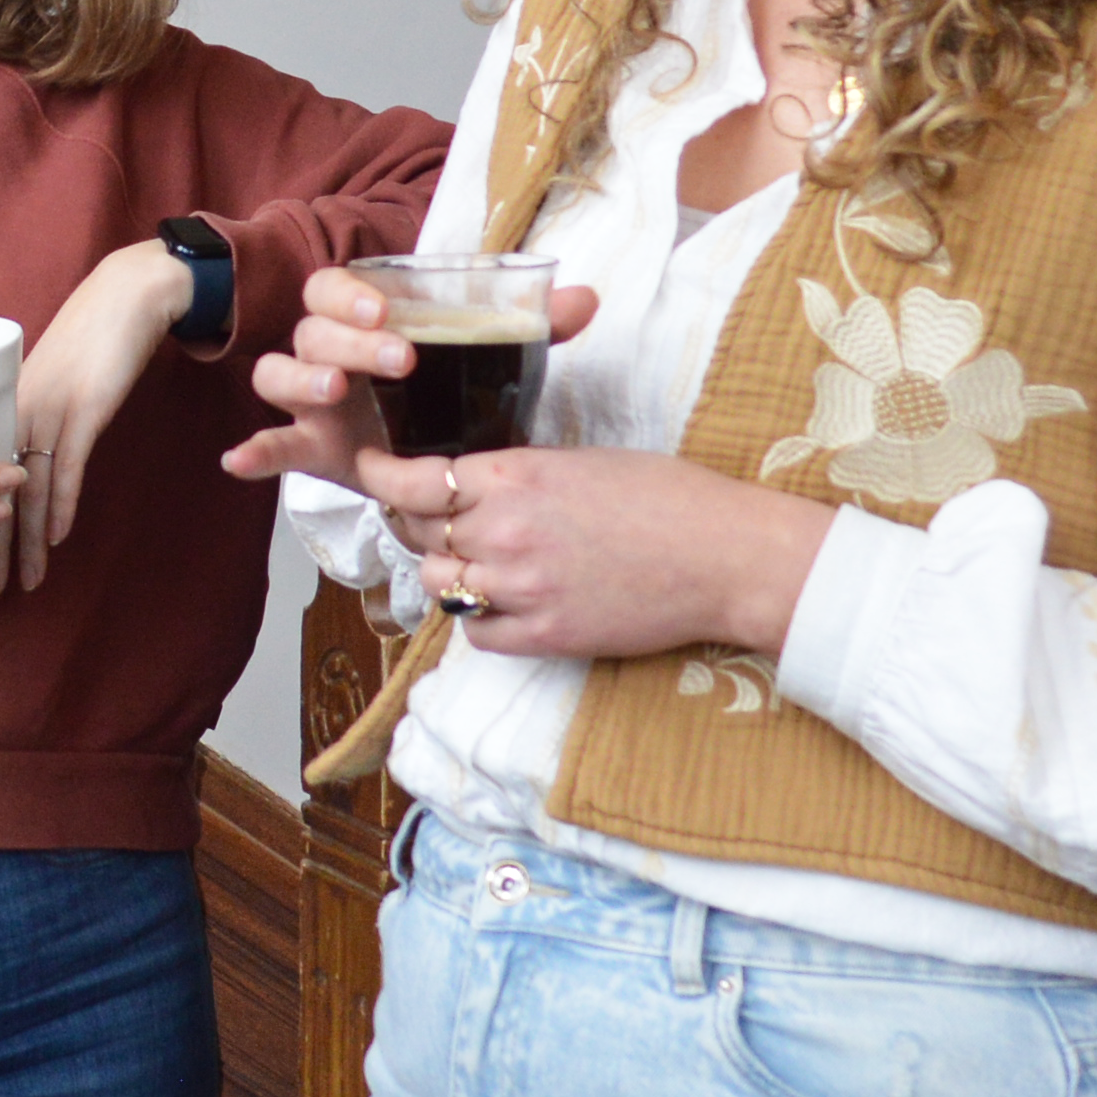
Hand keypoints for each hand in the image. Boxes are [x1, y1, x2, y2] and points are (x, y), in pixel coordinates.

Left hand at [0, 246, 185, 598]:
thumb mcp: (50, 381)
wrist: (127, 297)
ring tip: (22, 584)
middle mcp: (16, 411)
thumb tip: (24, 464)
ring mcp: (50, 410)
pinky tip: (57, 539)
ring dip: (26, 543)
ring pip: (28, 489)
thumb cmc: (90, 338)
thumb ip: (33, 417)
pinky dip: (61, 505)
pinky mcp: (85, 408)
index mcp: (1, 406)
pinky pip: (69, 465)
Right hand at [221, 262, 604, 491]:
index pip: (334, 287)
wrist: (434, 442)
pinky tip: (240, 462)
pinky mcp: (310, 446)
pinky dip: (255, 452)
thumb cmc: (452, 382)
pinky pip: (273, 444)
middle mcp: (328, 352)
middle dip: (349, 342)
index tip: (385, 308)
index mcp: (364, 318)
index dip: (350, 294)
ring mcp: (313, 401)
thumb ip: (533, 326)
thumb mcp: (491, 352)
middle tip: (399, 361)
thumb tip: (586, 300)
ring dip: (300, 382)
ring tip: (333, 396)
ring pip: (278, 377)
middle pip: (311, 332)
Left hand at [346, 440, 836, 662]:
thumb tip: (478, 484)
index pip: (414, 481)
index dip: (385, 478)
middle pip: (419, 534)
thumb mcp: (582, 460)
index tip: (373, 475)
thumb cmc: (669, 496)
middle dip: (418, 525)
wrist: (724, 556)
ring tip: (478, 563)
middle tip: (432, 522)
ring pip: (440, 585)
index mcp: (514, 475)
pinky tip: (503, 602)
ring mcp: (521, 588)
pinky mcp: (543, 636)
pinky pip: (476, 632)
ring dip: (448, 573)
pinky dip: (479, 618)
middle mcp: (505, 531)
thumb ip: (520, 473)